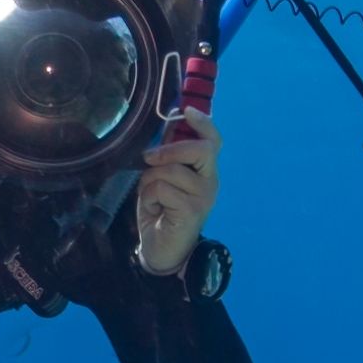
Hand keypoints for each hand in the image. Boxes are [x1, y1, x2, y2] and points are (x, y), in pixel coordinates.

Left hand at [127, 113, 219, 269]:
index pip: (213, 141)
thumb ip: (168, 155)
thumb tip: (171, 120)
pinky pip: (161, 188)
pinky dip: (148, 196)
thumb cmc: (161, 212)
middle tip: (149, 159)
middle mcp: (210, 182)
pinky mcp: (192, 210)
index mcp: (205, 171)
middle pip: (200, 149)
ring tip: (151, 197)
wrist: (161, 250)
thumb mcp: (163, 178)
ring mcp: (203, 197)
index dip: (202, 123)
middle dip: (169, 150)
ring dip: (149, 181)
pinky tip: (153, 209)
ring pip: (170, 169)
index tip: (186, 111)